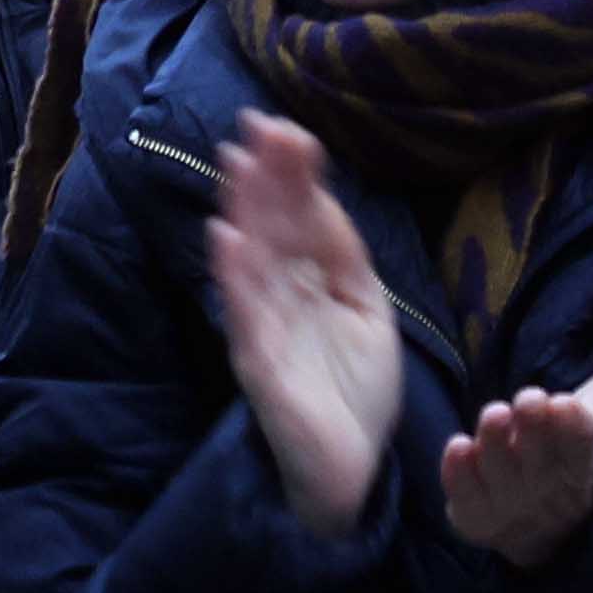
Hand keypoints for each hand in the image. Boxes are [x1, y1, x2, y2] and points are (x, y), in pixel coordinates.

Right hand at [209, 116, 401, 536]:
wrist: (353, 468)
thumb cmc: (355, 389)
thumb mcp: (366, 308)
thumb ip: (346, 256)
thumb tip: (325, 196)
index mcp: (310, 281)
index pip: (299, 218)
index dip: (292, 175)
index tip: (287, 129)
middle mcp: (283, 297)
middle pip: (271, 228)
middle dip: (264, 177)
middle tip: (255, 124)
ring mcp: (267, 329)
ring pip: (252, 260)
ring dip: (242, 211)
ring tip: (236, 164)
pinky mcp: (260, 366)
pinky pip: (244, 317)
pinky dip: (234, 279)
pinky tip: (225, 239)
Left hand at [438, 291, 592, 568]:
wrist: (549, 515)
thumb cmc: (587, 438)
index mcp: (587, 459)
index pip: (584, 448)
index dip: (574, 431)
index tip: (567, 404)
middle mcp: (549, 487)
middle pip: (540, 462)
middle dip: (535, 431)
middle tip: (529, 398)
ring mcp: (511, 505)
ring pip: (501, 477)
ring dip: (496, 446)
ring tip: (493, 413)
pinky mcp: (476, 515)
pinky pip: (465, 498)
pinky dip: (460, 476)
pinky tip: (457, 446)